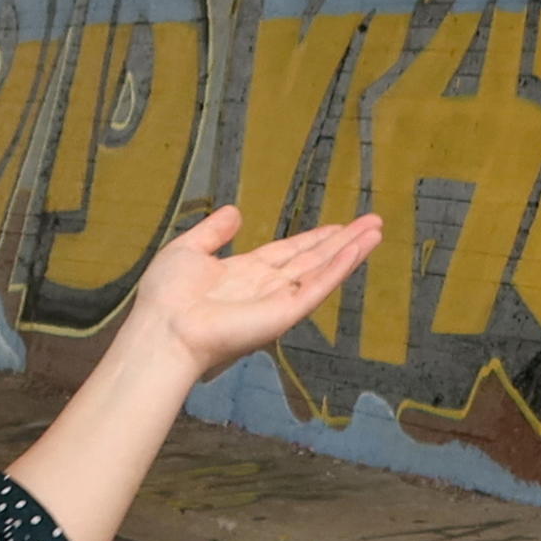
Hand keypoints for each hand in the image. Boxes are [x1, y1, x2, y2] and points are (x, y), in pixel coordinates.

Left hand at [127, 204, 382, 378]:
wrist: (164, 328)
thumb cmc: (168, 296)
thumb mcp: (189, 250)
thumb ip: (214, 231)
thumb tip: (234, 212)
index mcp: (246, 274)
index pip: (289, 252)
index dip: (314, 238)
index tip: (338, 226)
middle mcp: (267, 287)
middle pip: (313, 259)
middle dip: (343, 241)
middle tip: (372, 222)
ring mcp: (279, 301)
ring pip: (322, 270)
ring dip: (351, 250)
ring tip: (376, 230)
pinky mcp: (286, 313)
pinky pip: (318, 286)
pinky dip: (340, 267)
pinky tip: (358, 248)